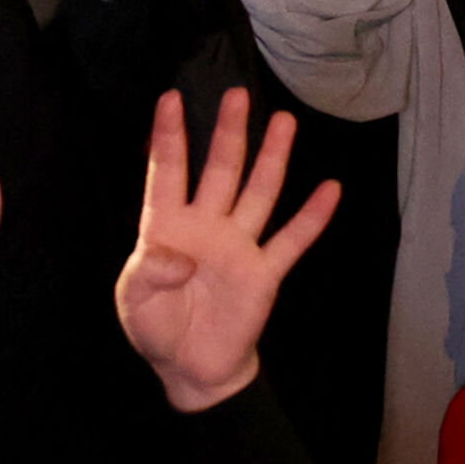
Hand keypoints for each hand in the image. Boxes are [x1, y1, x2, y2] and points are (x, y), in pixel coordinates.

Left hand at [115, 86, 339, 412]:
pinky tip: (330, 189)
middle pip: (221, 170)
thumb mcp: (134, 301)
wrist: (194, 369)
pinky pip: (291, 240)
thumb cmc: (157, 327)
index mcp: (168, 227)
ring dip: (272, 158)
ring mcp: (239, 246)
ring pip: (258, 192)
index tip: (170, 98)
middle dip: (228, 132)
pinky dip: (311, 217)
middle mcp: (207, 225)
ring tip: (284, 120)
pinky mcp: (265, 272)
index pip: (168, 173)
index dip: (168, 137)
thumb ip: (148, 273)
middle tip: (238, 93)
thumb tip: (178, 255)